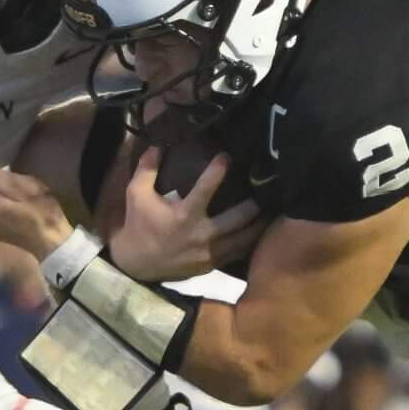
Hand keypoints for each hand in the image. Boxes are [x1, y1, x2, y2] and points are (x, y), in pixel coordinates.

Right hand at [107, 141, 266, 281]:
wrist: (137, 265)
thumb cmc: (139, 226)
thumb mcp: (137, 194)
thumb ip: (147, 169)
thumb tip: (157, 144)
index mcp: (185, 215)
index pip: (206, 189)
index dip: (218, 170)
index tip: (228, 156)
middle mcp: (202, 234)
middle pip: (239, 217)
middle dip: (254, 203)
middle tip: (266, 187)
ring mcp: (210, 252)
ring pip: (245, 238)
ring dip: (259, 223)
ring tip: (272, 209)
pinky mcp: (213, 265)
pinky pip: (238, 253)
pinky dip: (251, 241)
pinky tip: (260, 230)